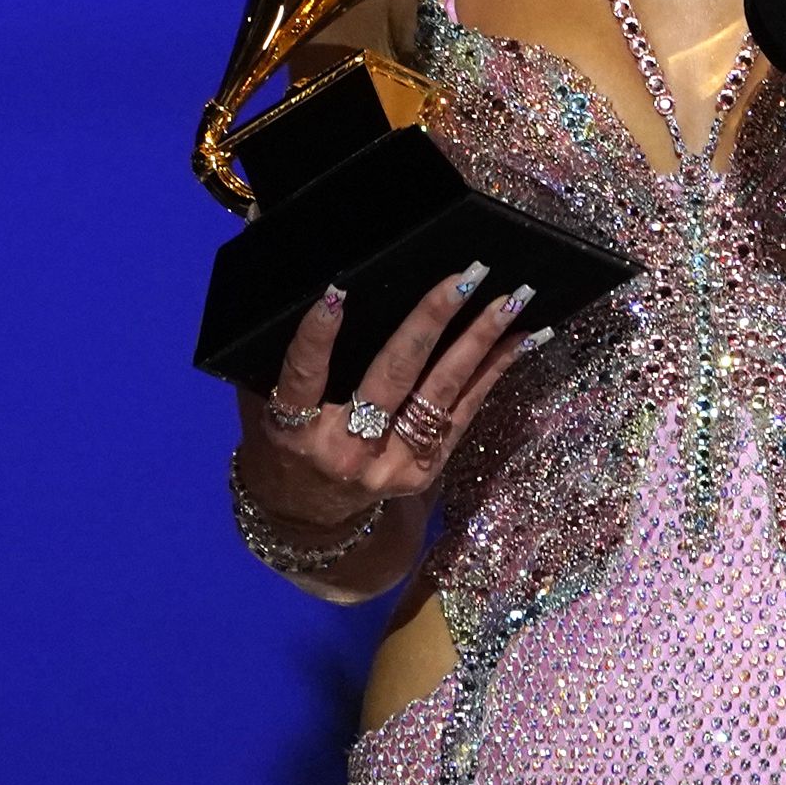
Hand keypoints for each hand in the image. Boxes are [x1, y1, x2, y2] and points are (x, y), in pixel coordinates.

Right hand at [232, 263, 537, 533]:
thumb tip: (295, 266)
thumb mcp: (262, 404)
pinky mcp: (424, 470)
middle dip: (431, 321)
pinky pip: (464, 412)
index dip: (318, 337)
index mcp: (295, 431)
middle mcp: (345, 451)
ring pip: (440, 394)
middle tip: (466, 275)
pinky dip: (495, 370)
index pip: (304, 377)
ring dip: (480, 341)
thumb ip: (279, 350)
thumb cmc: (281, 442)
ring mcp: (391, 464)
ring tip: (511, 299)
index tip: (337, 292)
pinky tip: (524, 336)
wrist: (306, 518)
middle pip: (392, 379)